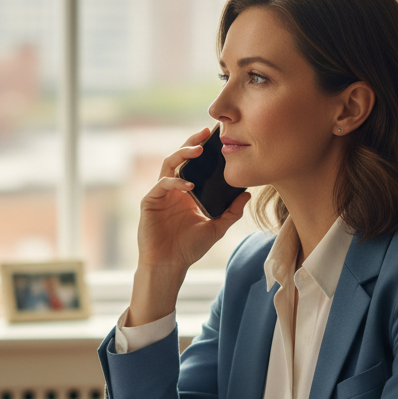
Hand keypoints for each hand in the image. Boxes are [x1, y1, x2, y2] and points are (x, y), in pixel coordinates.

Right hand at [129, 127, 250, 323]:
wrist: (169, 265)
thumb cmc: (189, 249)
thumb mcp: (216, 228)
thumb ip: (231, 212)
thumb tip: (247, 194)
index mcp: (187, 192)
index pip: (195, 165)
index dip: (204, 150)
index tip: (217, 138)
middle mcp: (174, 189)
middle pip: (181, 158)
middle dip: (192, 143)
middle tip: (206, 133)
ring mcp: (161, 194)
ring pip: (169, 165)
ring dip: (182, 155)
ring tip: (198, 150)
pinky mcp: (150, 201)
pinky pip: (162, 184)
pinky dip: (175, 181)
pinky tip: (189, 185)